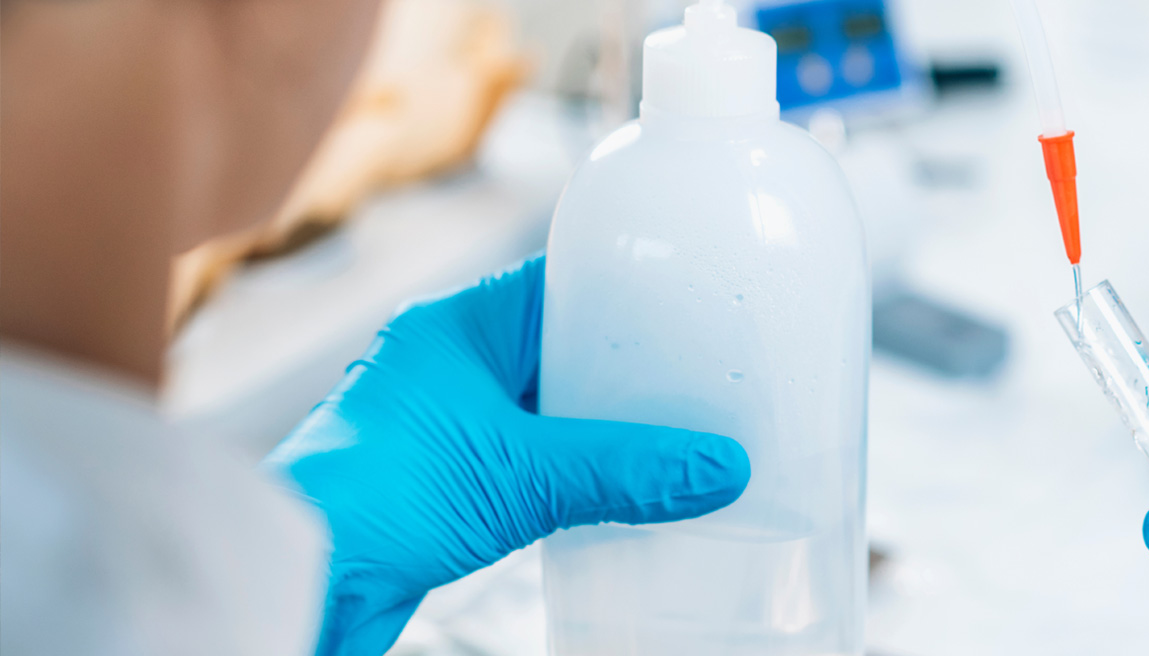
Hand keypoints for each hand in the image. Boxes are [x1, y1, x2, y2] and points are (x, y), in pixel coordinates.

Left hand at [264, 255, 750, 655]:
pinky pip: (531, 468)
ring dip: (603, 430)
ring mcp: (445, 427)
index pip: (560, 283)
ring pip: (549, 415)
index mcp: (455, 327)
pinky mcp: (446, 486)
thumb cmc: (369, 499)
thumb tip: (717, 466)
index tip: (692, 306)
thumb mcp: (521, 477)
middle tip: (700, 383)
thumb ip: (623, 470)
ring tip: (675, 439)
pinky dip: (575, 477)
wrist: (299, 580)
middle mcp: (448, 368)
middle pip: (563, 353)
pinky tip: (618, 494)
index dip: (628, 291)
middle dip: (627, 373)